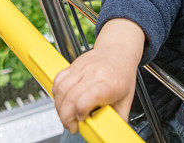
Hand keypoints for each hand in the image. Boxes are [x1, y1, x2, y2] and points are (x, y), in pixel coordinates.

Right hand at [51, 19, 143, 133]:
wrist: (118, 50)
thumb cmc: (123, 74)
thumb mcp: (126, 99)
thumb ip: (119, 117)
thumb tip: (113, 132)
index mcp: (108, 84)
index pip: (86, 99)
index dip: (80, 113)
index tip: (82, 121)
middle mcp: (93, 74)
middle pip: (71, 97)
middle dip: (66, 117)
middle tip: (71, 126)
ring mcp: (81, 68)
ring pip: (61, 89)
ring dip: (59, 107)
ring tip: (66, 115)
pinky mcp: (73, 65)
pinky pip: (58, 80)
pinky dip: (56, 93)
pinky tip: (62, 101)